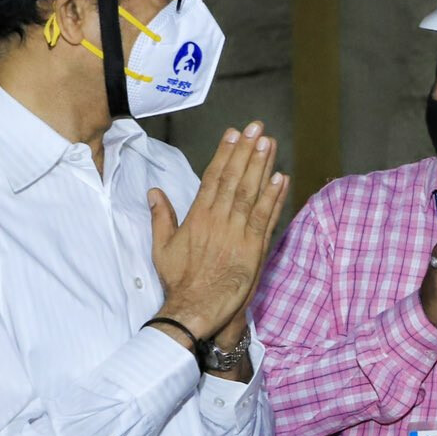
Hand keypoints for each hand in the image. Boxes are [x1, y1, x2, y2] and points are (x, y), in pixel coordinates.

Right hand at [149, 122, 287, 340]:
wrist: (195, 308)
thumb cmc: (179, 281)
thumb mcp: (162, 247)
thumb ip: (161, 217)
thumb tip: (154, 192)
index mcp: (197, 216)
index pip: (213, 177)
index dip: (225, 153)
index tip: (234, 133)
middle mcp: (219, 219)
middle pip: (235, 178)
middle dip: (246, 151)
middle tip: (257, 127)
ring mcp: (238, 232)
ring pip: (252, 192)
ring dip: (262, 166)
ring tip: (270, 142)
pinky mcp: (254, 248)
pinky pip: (266, 217)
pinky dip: (275, 197)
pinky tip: (282, 177)